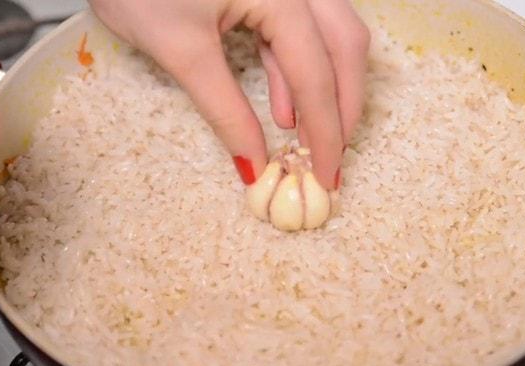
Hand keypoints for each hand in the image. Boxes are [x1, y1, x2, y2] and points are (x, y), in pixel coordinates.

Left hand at [89, 0, 368, 188]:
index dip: (326, 130)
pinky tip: (284, 109)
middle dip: (340, 107)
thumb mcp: (182, 53)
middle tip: (328, 160)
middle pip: (342, 46)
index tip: (327, 176)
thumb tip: (253, 165)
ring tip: (305, 141)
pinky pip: (296, 30)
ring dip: (320, 90)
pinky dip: (294, 71)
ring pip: (326, 36)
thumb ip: (224, 109)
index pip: (316, 72)